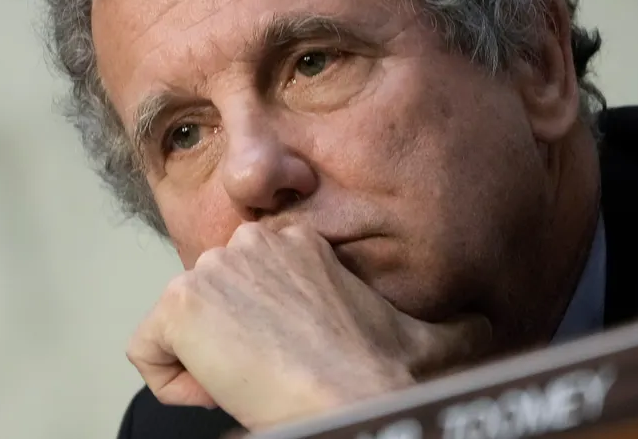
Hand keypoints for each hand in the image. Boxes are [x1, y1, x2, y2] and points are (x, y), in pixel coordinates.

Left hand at [126, 222, 491, 429]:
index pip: (248, 288)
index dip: (266, 335)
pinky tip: (222, 392)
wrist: (355, 397)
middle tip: (273, 376)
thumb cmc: (388, 375)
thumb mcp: (434, 336)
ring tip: (256, 383)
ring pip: (180, 328)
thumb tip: (489, 324)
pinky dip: (176, 385)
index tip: (295, 362)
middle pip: (212, 304)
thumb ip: (457, 320)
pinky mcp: (180, 303)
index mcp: (299, 240)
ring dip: (209, 366)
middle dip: (232, 345)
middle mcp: (251, 240)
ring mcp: (212, 268)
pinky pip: (147, 352)